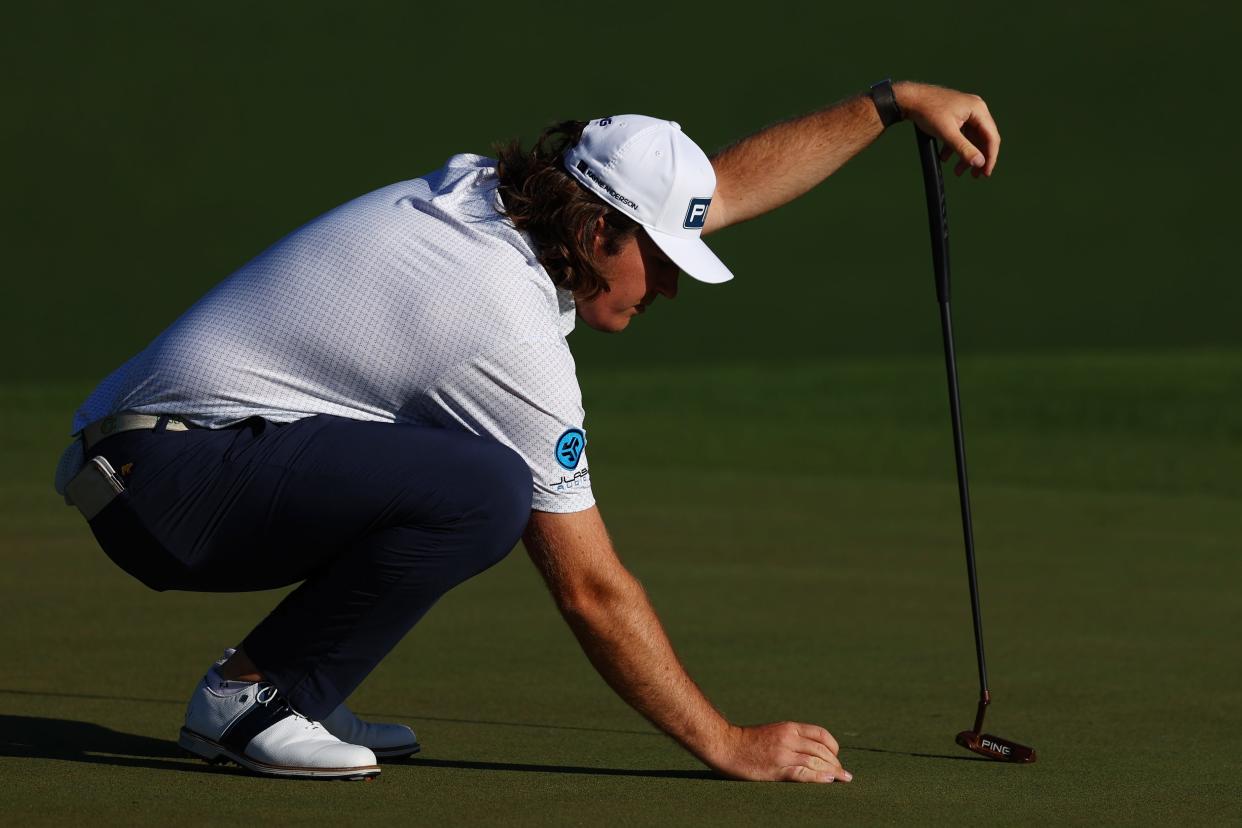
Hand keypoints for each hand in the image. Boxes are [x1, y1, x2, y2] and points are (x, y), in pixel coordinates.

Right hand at [706, 722, 851, 783]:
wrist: (726, 745)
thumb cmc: (748, 741)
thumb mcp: (773, 732)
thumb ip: (791, 738)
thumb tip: (810, 750)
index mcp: (789, 727)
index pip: (821, 734)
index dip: (833, 747)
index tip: (836, 757)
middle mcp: (789, 738)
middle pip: (822, 750)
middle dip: (836, 763)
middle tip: (843, 774)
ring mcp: (783, 754)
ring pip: (816, 762)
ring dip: (832, 772)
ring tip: (842, 780)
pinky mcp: (777, 769)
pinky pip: (804, 774)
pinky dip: (819, 777)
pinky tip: (828, 781)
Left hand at [894, 82, 1001, 178]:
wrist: (910, 99)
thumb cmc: (928, 112)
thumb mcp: (947, 133)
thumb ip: (964, 149)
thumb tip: (979, 163)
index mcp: (978, 110)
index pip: (991, 137)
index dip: (990, 157)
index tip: (985, 173)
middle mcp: (976, 109)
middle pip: (983, 138)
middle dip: (977, 158)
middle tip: (974, 176)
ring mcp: (967, 111)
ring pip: (971, 138)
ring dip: (964, 155)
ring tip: (957, 171)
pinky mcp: (957, 115)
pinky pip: (961, 134)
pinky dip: (955, 147)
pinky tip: (945, 157)